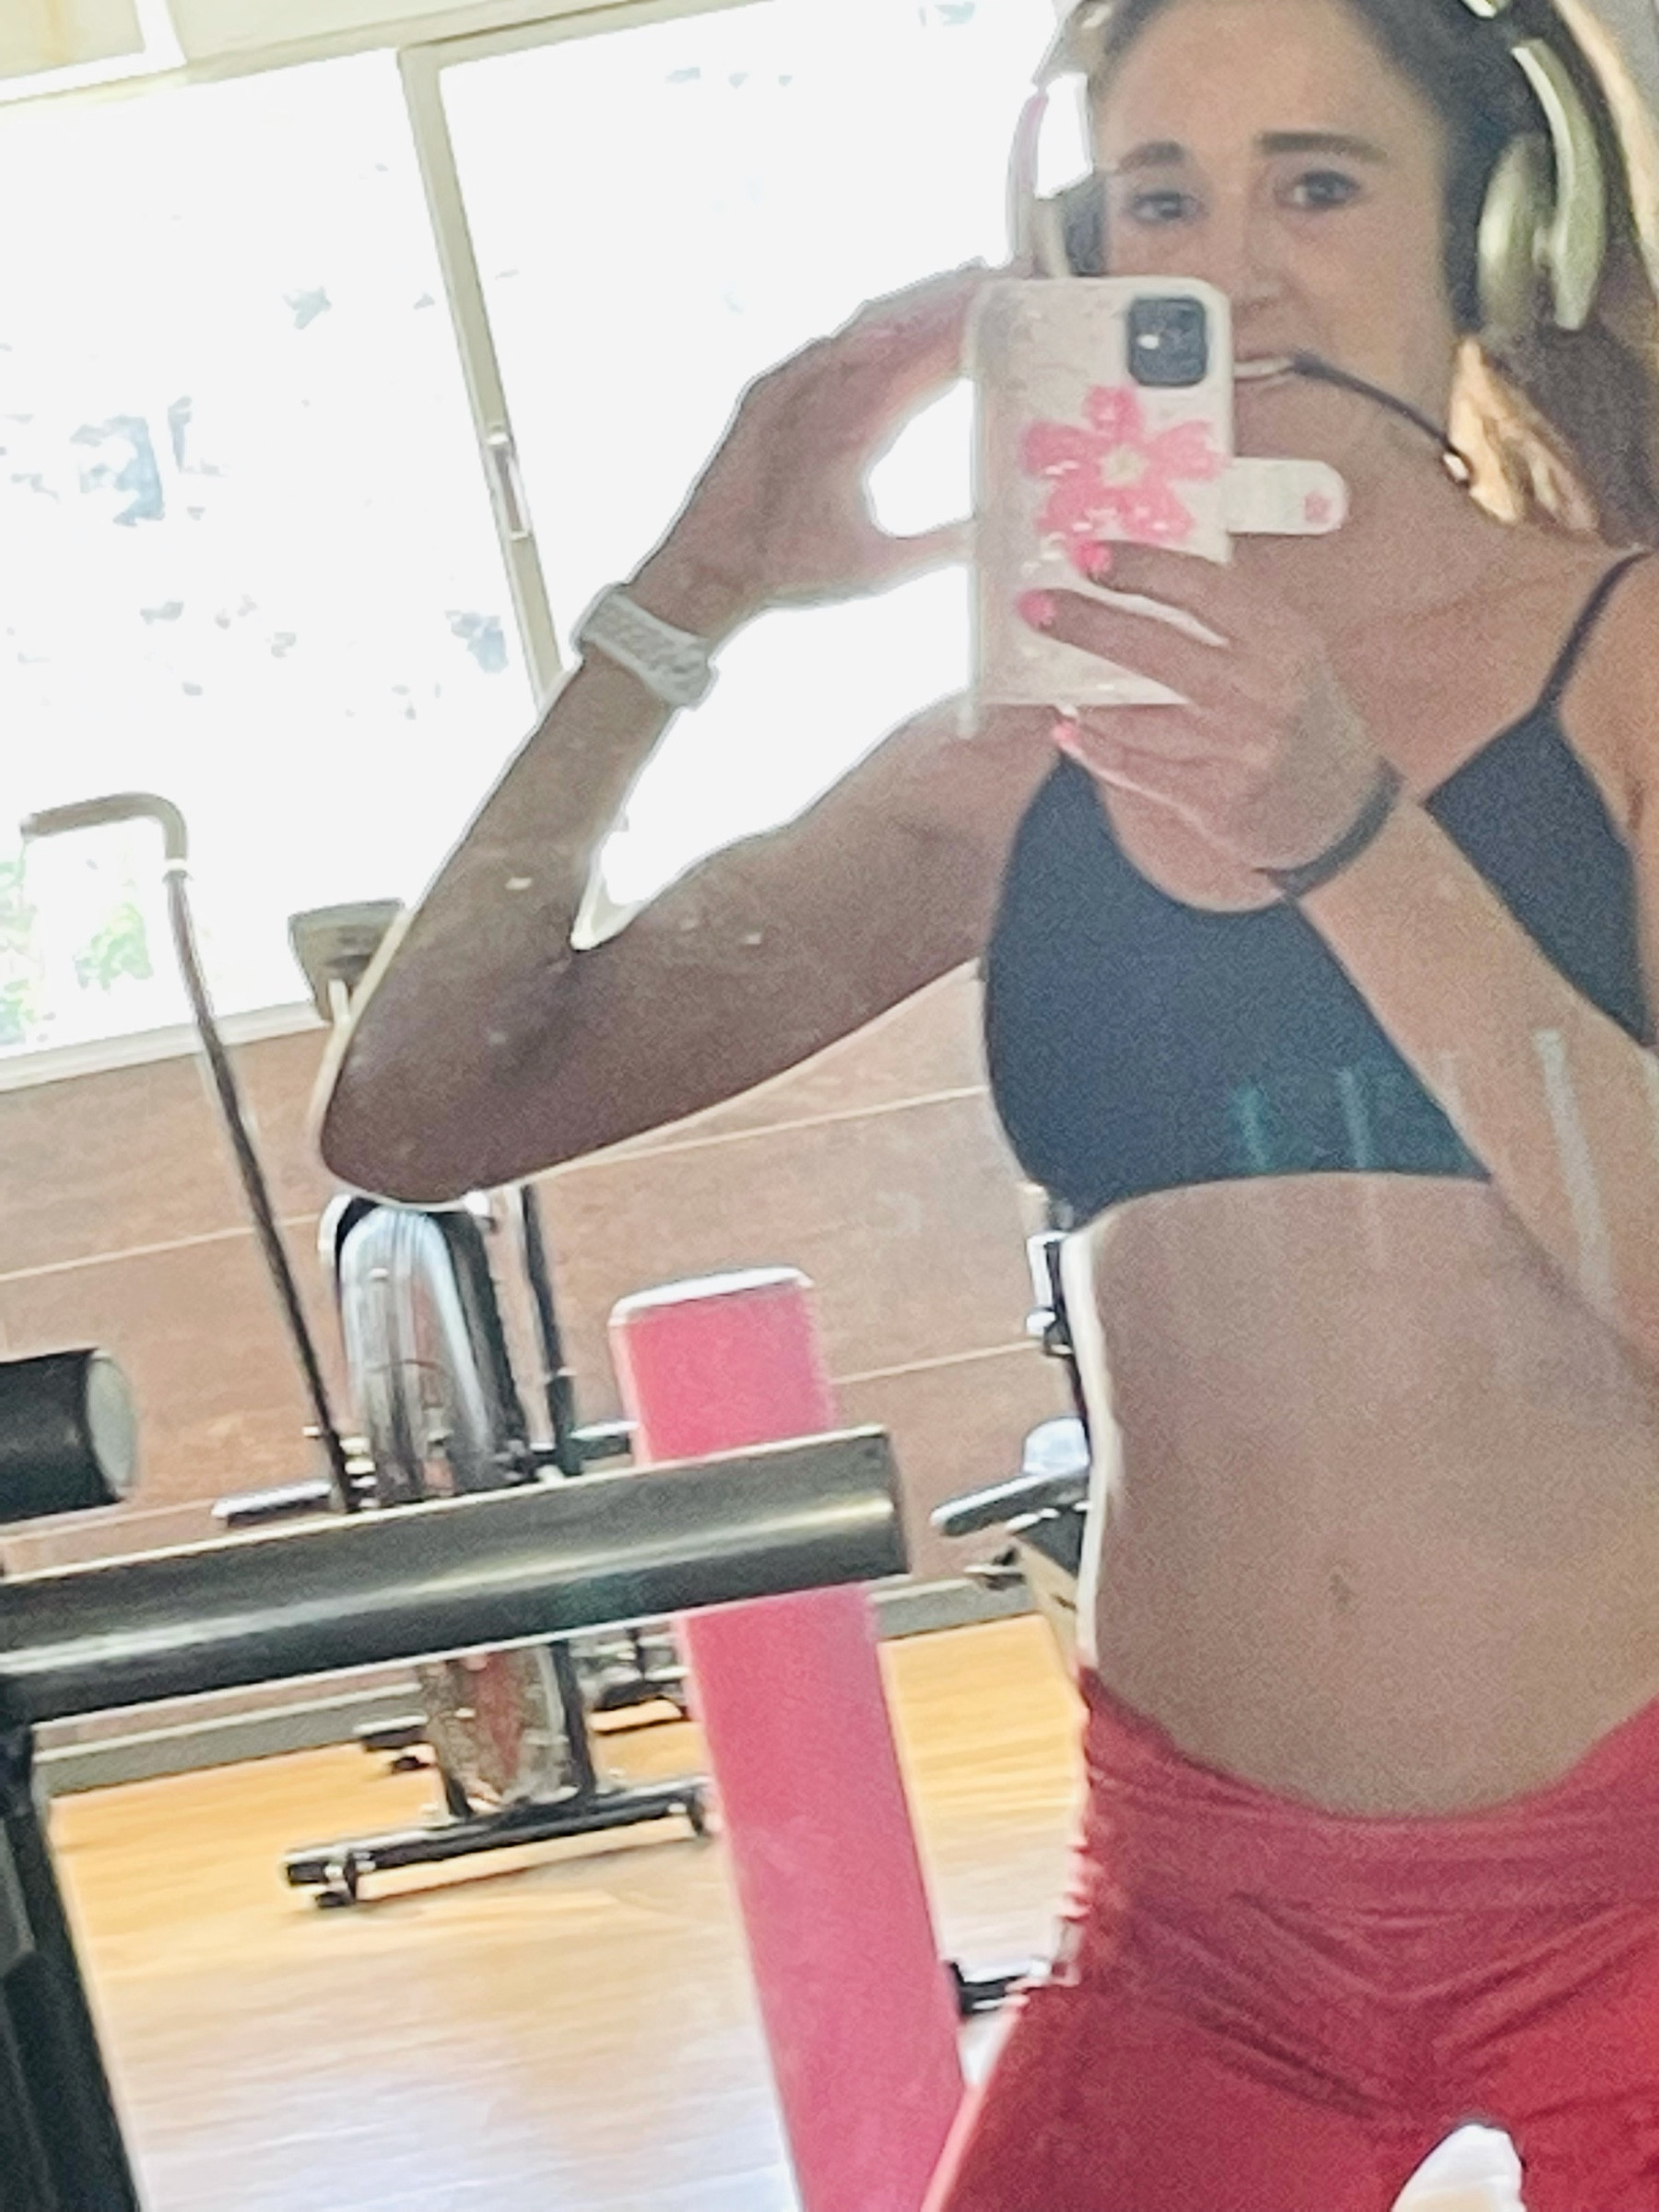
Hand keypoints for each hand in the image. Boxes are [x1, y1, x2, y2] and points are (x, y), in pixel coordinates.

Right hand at [632, 265, 990, 640]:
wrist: (719, 574)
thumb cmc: (790, 567)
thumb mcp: (880, 563)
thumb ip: (935, 545)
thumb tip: (991, 539)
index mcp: (865, 428)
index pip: (928, 367)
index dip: (970, 333)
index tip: (1013, 301)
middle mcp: (835, 402)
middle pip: (902, 337)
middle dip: (953, 303)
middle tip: (1006, 267)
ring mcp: (798, 398)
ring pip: (863, 340)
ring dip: (913, 311)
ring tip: (963, 280)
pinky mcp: (761, 407)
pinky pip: (807, 369)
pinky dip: (843, 350)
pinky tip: (883, 332)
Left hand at [1022, 546, 1386, 878]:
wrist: (1341, 815)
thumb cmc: (1302, 721)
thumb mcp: (1288, 657)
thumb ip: (1230, 620)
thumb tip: (1144, 574)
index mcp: (1283, 641)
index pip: (1203, 589)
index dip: (1141, 569)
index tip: (1089, 556)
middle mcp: (1262, 692)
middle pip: (1154, 649)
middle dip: (1085, 625)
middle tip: (1035, 607)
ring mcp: (1237, 749)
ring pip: (1134, 717)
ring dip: (1083, 699)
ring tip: (1051, 679)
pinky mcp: (1214, 799)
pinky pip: (1135, 769)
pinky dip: (1095, 749)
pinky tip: (1069, 731)